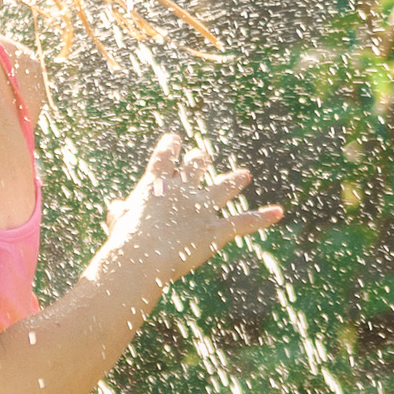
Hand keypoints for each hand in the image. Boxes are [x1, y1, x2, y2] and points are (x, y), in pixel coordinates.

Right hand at [102, 133, 281, 283]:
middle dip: (200, 160)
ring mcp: (201, 208)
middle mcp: (182, 191)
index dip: (170, 146)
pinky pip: (243, 221)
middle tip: (204, 156)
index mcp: (155, 186)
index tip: (174, 137)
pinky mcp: (216, 230)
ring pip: (223, 188)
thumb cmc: (124, 241)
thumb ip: (118, 212)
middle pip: (195, 167)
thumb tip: (115, 207)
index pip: (164, 158)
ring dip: (234, 180)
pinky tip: (278, 213)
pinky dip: (262, 218)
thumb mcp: (117, 223)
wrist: (143, 256)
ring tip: (244, 174)